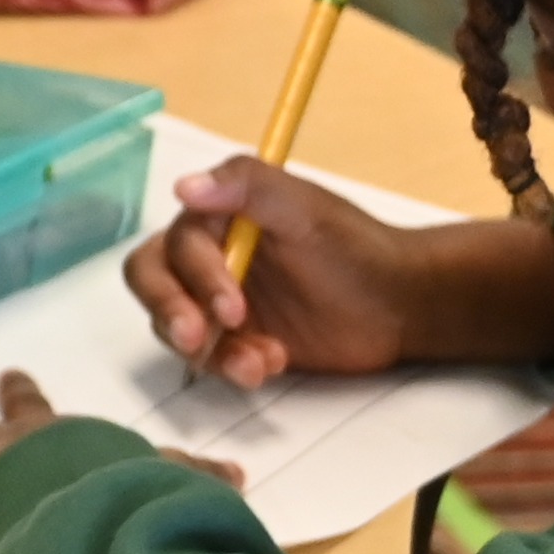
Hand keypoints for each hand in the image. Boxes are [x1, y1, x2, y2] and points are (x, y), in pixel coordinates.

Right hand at [125, 161, 432, 390]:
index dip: (194, 279)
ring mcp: (220, 303)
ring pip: (177, 329)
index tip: (231, 307)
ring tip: (260, 361)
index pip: (173, 248)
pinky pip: (211, 359)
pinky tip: (274, 362)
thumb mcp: (305, 208)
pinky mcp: (237, 341)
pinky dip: (235, 366)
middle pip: (154, 285)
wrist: (399, 304)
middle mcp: (210, 258)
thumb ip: (247, 187)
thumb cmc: (355, 248)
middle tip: (199, 342)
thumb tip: (184, 187)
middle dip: (172, 315)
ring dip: (211, 350)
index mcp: (218, 219)